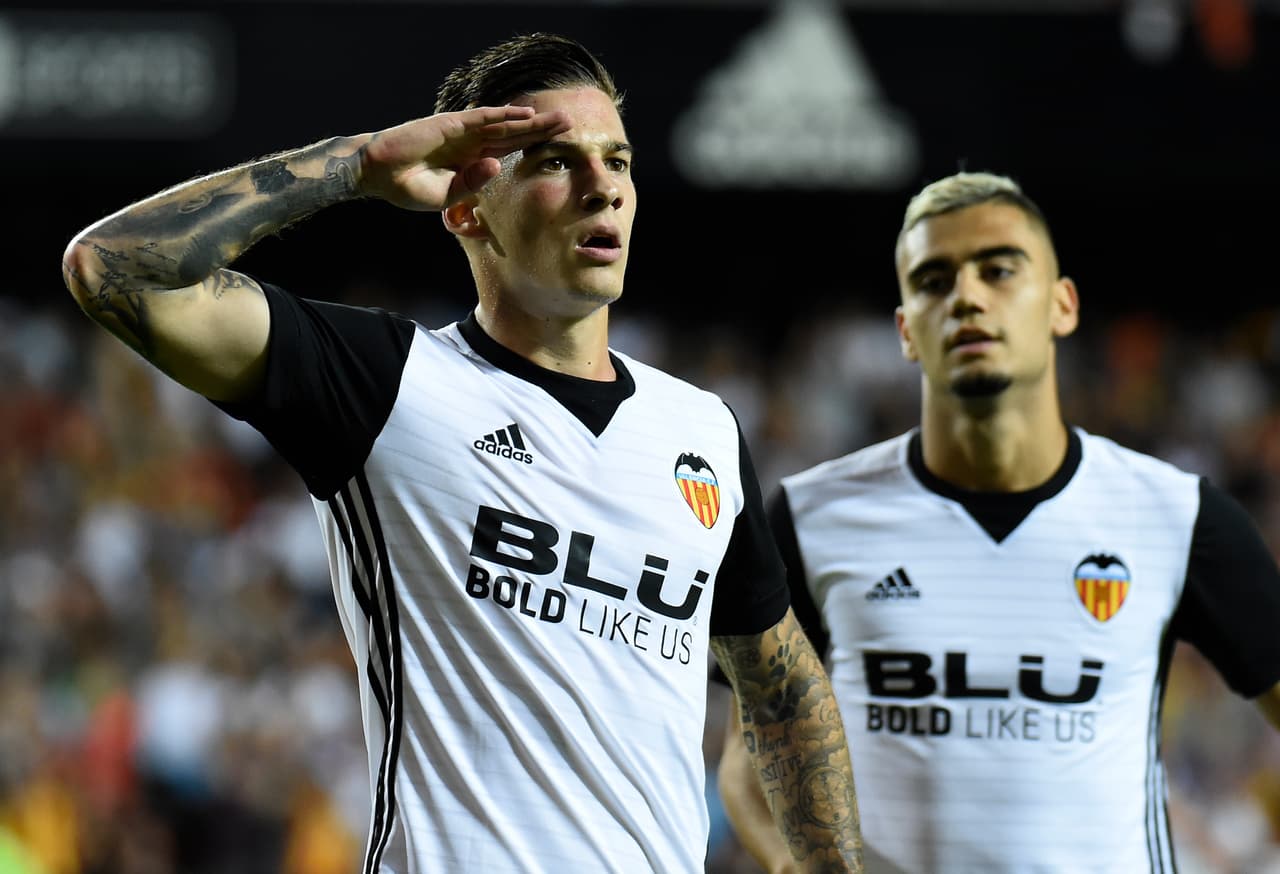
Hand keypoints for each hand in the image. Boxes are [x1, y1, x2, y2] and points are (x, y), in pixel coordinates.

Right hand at [357, 105, 569, 210]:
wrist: (379, 173)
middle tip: (570, 125)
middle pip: (515, 135)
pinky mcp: (450, 124)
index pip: (510, 153)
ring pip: (505, 124)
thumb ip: (472, 185)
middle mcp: (473, 144)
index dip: (533, 149)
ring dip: (531, 121)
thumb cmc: (408, 187)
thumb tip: (497, 166)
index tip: (559, 150)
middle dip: (542, 131)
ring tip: (558, 118)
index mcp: (473, 163)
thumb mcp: (446, 196)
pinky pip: (482, 117)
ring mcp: (463, 133)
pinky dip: (504, 114)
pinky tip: (525, 113)